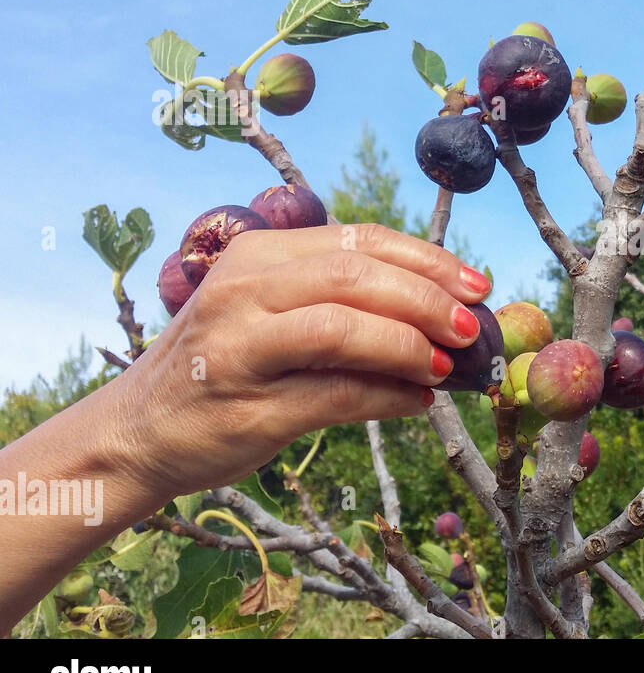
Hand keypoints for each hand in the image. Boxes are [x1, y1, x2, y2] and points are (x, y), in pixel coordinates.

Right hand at [110, 222, 491, 497]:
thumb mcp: (270, 310)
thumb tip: (445, 310)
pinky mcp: (247, 408)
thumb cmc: (226, 364)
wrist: (137, 433)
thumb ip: (340, 298)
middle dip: (427, 300)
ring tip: (448, 368)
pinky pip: (334, 395)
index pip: (359, 239)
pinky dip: (388, 398)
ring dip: (409, 347)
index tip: (478, 285)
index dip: (428, 259)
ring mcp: (240, 349)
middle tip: (470, 329)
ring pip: (342, 330)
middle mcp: (244, 292)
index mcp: (259, 256)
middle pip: (355, 277)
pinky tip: (417, 402)